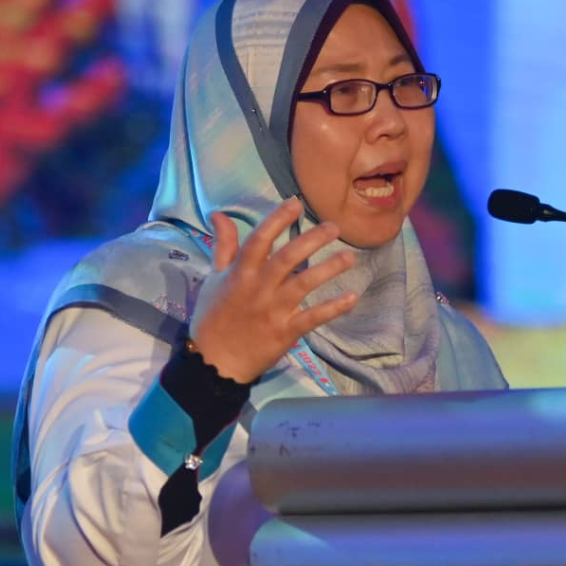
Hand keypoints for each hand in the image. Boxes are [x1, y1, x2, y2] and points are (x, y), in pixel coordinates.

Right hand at [189, 199, 357, 383]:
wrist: (214, 361)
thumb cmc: (212, 316)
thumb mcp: (214, 278)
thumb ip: (223, 245)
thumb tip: (219, 214)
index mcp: (240, 273)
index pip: (260, 239)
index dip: (278, 220)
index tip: (296, 204)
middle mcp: (259, 288)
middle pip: (289, 258)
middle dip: (313, 240)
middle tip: (334, 227)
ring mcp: (275, 311)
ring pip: (305, 284)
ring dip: (329, 269)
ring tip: (349, 257)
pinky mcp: (286, 332)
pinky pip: (313, 318)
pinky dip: (334, 308)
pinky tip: (352, 297)